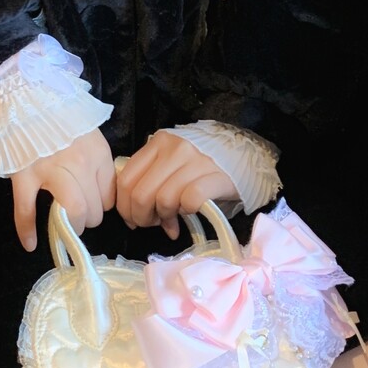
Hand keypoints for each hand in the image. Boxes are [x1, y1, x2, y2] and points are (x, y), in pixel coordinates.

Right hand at [10, 130, 115, 251]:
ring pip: (72, 212)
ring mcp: (51, 170)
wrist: (27, 97)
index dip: (101, 205)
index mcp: (98, 155)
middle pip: (94, 210)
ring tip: (63, 225)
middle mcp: (80, 164)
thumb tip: (103, 193)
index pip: (109, 198)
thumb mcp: (90, 135)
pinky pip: (27, 210)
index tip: (92, 203)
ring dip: (69, 226)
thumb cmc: (60, 118)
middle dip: (87, 218)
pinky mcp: (24, 175)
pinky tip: (30, 244)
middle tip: (77, 214)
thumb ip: (97, 162)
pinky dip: (27, 230)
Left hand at [116, 131, 235, 239]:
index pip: (125, 180)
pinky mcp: (215, 176)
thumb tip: (134, 217)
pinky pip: (190, 200)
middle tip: (152, 223)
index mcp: (157, 143)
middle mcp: (174, 148)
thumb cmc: (201, 165)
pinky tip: (190, 211)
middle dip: (142, 217)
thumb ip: (151, 182)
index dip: (124, 206)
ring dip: (164, 217)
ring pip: (163, 199)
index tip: (132, 219)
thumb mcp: (170, 165)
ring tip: (172, 219)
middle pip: (141, 194)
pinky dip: (186, 212)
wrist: (243, 155)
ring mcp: (195, 160)